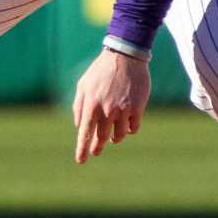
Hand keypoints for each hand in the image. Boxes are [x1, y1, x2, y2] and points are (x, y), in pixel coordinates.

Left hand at [71, 48, 149, 163]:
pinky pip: (134, 128)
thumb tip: (79, 125)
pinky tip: (127, 126)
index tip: (81, 161)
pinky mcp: (137, 107)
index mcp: (91, 104)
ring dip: (115, 138)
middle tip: (96, 151)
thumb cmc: (101, 70)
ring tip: (113, 136)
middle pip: (102, 138)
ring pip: (119, 135)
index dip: (82, 149)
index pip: (85, 133)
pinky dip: (130, 130)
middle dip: (97, 147)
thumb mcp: (83, 85)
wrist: (125, 56)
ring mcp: (123, 110)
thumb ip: (79, 106)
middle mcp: (106, 110)